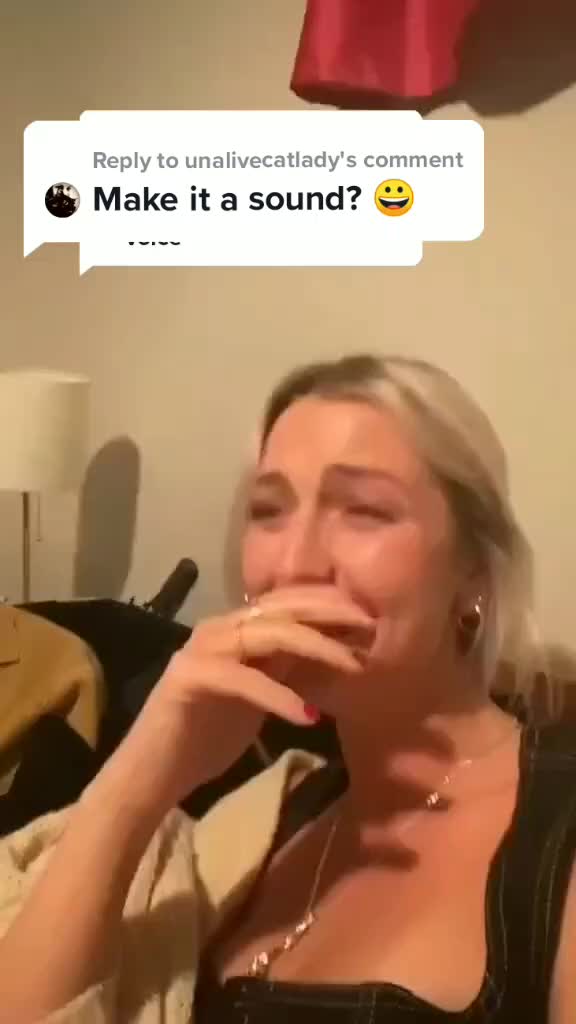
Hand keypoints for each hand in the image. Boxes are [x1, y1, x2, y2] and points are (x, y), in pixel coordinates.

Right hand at [114, 586, 374, 815]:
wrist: (152, 776)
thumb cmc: (205, 738)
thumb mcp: (258, 696)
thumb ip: (285, 668)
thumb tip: (332, 647)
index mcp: (234, 630)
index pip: (286, 602)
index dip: (328, 604)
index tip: (369, 616)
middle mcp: (217, 629)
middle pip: (281, 608)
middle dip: (329, 613)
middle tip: (369, 624)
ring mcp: (200, 651)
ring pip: (266, 633)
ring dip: (315, 646)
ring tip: (352, 664)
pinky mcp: (189, 679)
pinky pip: (243, 679)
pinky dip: (279, 695)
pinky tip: (308, 715)